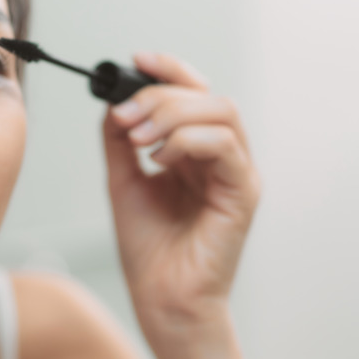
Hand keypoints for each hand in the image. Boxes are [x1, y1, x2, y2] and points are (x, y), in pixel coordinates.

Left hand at [103, 52, 260, 325]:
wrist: (161, 298)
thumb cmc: (149, 248)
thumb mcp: (124, 180)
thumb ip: (120, 140)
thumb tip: (113, 102)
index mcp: (198, 149)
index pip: (195, 91)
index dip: (169, 69)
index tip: (136, 60)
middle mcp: (223, 156)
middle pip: (207, 95)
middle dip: (160, 97)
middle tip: (125, 119)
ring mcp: (238, 172)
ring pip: (221, 111)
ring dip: (172, 115)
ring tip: (139, 139)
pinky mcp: (245, 193)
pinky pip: (225, 145)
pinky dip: (188, 141)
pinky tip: (160, 160)